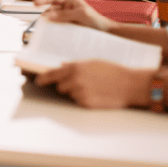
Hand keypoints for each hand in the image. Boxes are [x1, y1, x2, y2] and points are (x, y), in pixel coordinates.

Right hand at [34, 0, 115, 31]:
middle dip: (46, 13)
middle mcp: (67, 6)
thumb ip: (64, 14)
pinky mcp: (67, 24)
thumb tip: (48, 15)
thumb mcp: (80, 15)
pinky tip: (52, 31)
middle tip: (41, 21)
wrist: (105, 31)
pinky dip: (54, 27)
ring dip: (49, 22)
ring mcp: (67, 16)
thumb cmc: (95, 20)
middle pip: (52, 8)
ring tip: (45, 27)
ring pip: (54, 18)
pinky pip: (58, 25)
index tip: (34, 2)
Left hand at [35, 61, 152, 108]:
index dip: (43, 78)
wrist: (129, 84)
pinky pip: (79, 102)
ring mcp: (80, 93)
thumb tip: (62, 66)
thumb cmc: (113, 70)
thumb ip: (75, 64)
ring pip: (70, 95)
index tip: (38, 81)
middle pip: (59, 86)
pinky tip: (96, 94)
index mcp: (75, 67)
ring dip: (75, 92)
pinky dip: (83, 99)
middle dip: (65, 85)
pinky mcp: (86, 104)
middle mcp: (74, 80)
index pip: (52, 74)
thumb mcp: (93, 62)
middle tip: (78, 83)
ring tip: (92, 87)